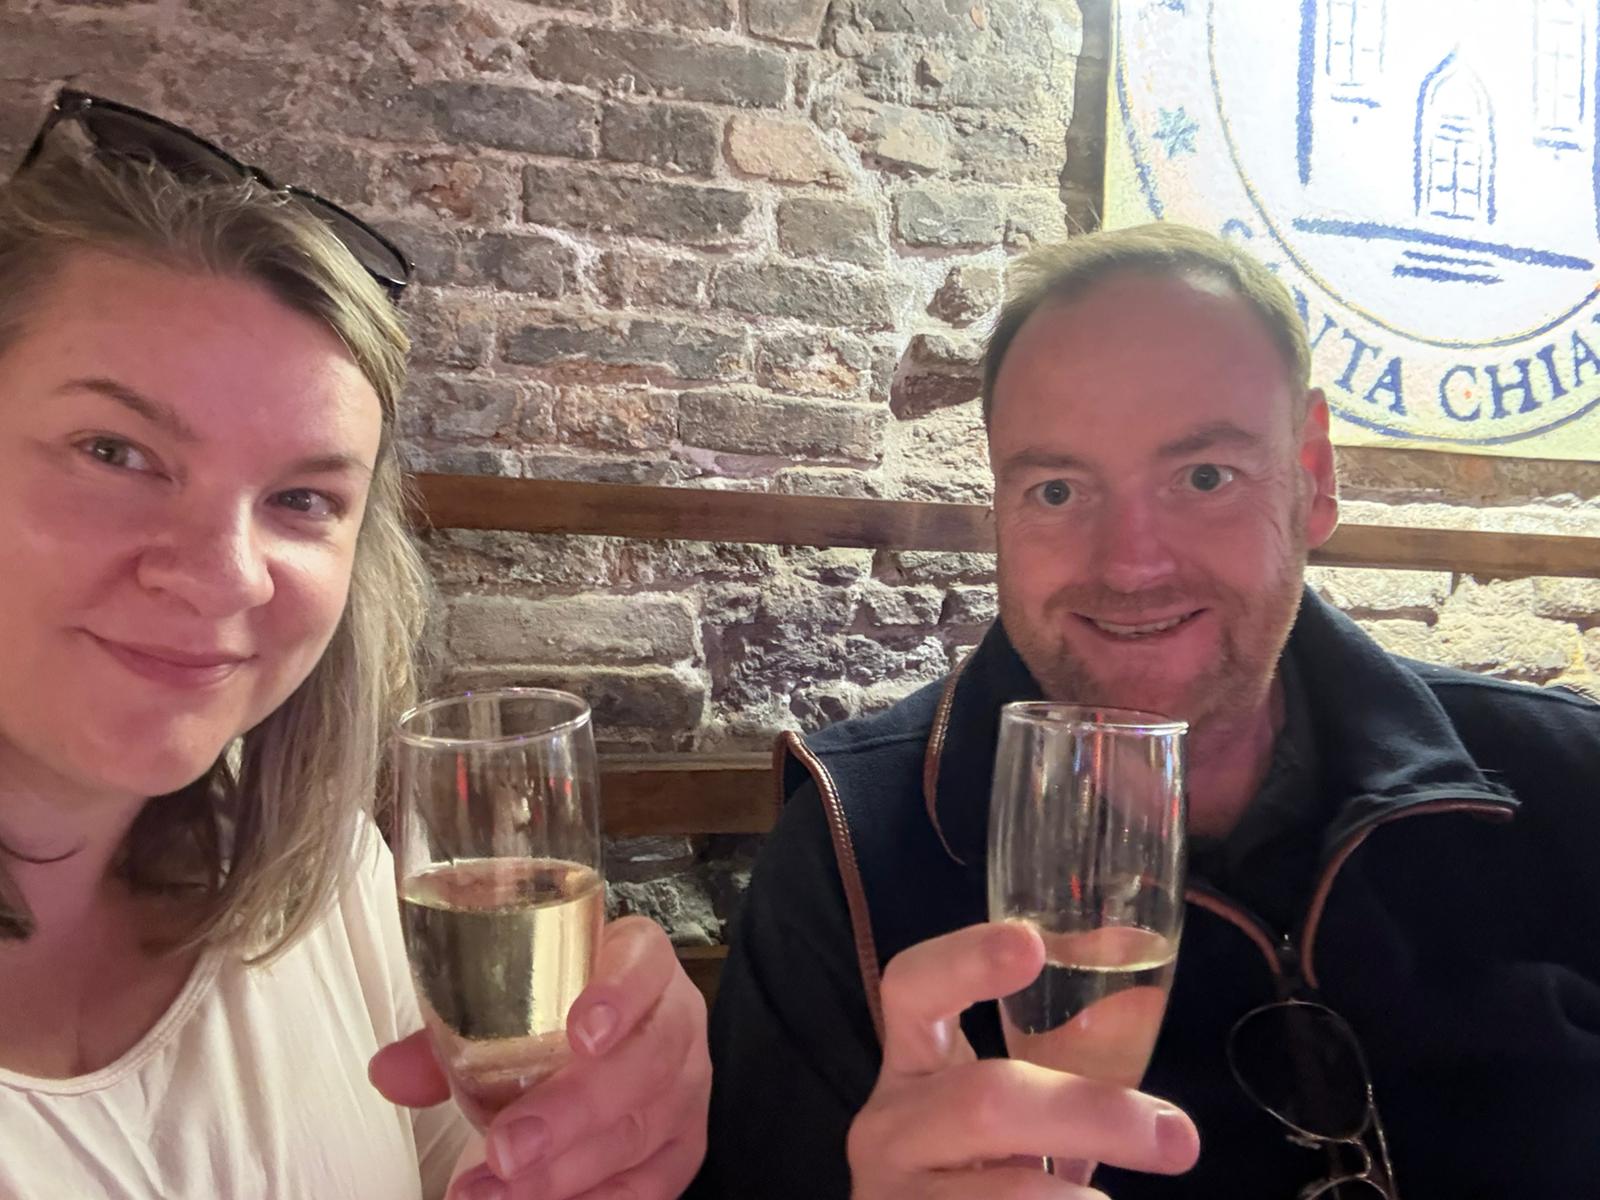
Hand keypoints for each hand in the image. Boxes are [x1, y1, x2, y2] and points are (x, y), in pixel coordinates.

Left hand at [370, 916, 710, 1199]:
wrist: (626, 1031)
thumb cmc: (565, 1007)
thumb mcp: (515, 998)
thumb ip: (454, 1030)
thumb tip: (389, 1073)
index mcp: (639, 961)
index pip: (642, 966)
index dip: (618, 996)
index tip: (580, 1032)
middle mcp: (675, 1020)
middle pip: (644, 1063)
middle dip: (571, 1111)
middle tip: (505, 1148)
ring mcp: (688, 1087)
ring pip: (643, 1129)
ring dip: (566, 1171)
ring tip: (495, 1192)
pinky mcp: (686, 1146)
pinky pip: (652, 1184)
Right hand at [846, 922, 1199, 1198]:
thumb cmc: (971, 1167)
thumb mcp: (1003, 1109)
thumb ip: (1058, 1054)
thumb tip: (1135, 973)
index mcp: (910, 1066)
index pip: (912, 988)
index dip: (964, 960)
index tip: (1031, 945)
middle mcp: (889, 1125)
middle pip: (986, 1101)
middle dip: (1093, 1114)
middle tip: (1177, 1138)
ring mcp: (894, 1194)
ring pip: (1009, 1192)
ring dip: (1081, 1199)